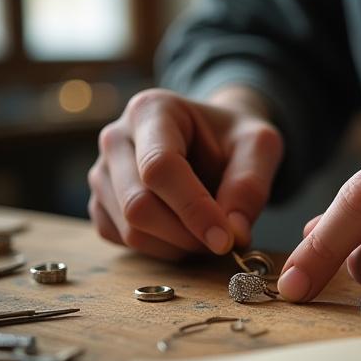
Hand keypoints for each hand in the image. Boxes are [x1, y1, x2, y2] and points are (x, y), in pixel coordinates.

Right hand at [88, 87, 282, 258]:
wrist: (212, 139)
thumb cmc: (233, 138)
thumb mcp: (259, 147)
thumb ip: (250, 185)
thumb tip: (233, 234)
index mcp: (151, 111)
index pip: (160, 167)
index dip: (194, 209)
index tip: (226, 240)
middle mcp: (116, 139)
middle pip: (138, 205)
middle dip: (188, 235)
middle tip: (225, 239)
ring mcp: (102, 173)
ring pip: (130, 230)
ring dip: (178, 246)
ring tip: (209, 232)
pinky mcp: (101, 204)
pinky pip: (124, 241)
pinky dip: (161, 250)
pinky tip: (186, 234)